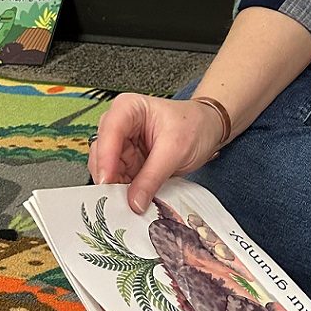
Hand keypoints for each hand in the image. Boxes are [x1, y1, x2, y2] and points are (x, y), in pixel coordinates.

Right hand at [88, 92, 225, 213]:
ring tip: (130, 202)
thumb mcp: (176, 149)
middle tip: (118, 200)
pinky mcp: (127, 162)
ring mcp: (121, 145)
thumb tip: (133, 202)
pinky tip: (134, 200)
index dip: (106, 158)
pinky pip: (118, 180)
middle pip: (101, 153)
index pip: (109, 132)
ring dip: (116, 187)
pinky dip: (124, 192)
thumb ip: (152, 176)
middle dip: (110, 177)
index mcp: (128, 108)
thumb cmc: (195, 125)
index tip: (108, 181)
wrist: (209, 129)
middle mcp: (119, 125)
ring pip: (106, 170)